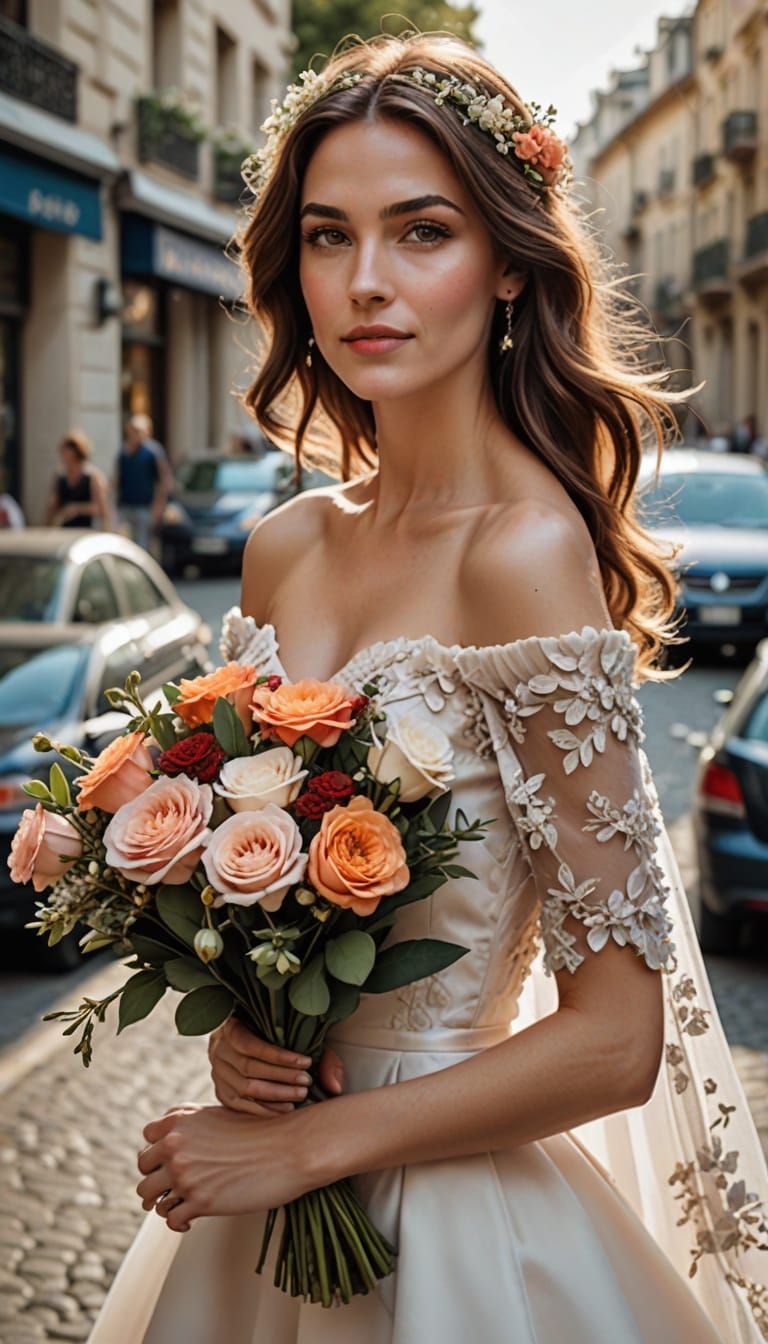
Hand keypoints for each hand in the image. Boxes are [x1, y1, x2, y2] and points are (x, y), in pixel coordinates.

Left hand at [136, 1103, 314, 1231]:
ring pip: (149, 1197)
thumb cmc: (258, 1130)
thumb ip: (188, 1123)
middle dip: (156, 1179)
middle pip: (143, 1170)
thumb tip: (164, 1141)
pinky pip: (171, 1219)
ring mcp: (185, 1175)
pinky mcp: (200, 1202)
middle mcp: (175, 1146)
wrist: (289, 1149)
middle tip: (172, 1188)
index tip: (170, 1162)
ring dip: (162, 1202)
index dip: (157, 1152)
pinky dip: (178, 1222)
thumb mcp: (217, 1114)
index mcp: (178, 1122)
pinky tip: (191, 1220)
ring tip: (180, 1204)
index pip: (146, 1140)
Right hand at [208, 1019, 345, 1116]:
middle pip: (249, 1068)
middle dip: (282, 1077)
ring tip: (299, 1096)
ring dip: (275, 1094)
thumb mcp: (290, 1030)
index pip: (251, 1044)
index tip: (307, 1062)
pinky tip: (285, 1110)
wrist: (242, 1038)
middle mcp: (218, 1050)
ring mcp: (217, 1072)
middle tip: (306, 1082)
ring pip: (245, 1088)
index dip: (279, 1056)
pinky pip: (240, 1105)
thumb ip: (318, 1052)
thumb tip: (335, 1085)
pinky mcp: (221, 1092)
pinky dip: (264, 1109)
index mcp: (231, 1026)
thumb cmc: (272, 1032)